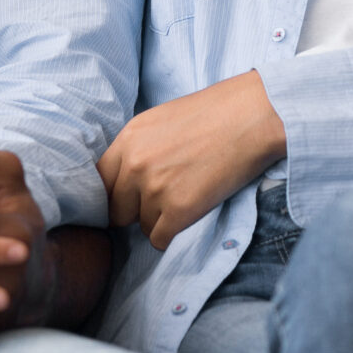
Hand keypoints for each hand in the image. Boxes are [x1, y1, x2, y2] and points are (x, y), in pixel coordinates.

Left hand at [98, 69, 285, 248]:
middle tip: (160, 200)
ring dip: (159, 219)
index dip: (114, 193)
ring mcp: (155, 189)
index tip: (127, 198)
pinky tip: (189, 214)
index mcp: (128, 139)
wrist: (253, 117)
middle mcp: (135, 165)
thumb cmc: (215, 114)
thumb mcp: (160, 121)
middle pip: (115, 209)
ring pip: (140, 225)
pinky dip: (172, 233)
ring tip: (186, 196)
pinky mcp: (178, 210)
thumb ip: (137, 148)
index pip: (99, 182)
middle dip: (134, 210)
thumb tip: (125, 178)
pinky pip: (159, 239)